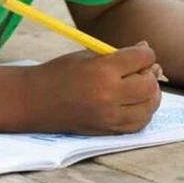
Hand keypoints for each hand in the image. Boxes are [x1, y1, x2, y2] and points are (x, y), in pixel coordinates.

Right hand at [28, 42, 162, 134]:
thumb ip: (118, 55)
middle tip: (143, 69)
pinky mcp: (107, 131)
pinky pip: (138, 124)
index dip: (146, 52)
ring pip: (149, 107)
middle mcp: (109, 95)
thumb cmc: (59, 72)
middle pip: (149, 85)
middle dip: (150, 74)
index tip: (142, 51)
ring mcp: (109, 117)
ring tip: (140, 86)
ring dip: (150, 95)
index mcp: (102, 70)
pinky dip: (142, 113)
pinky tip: (135, 103)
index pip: (142, 58)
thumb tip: (147, 52)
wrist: (33, 101)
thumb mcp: (87, 55)